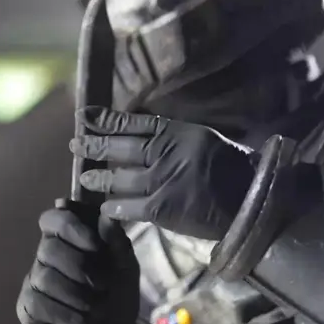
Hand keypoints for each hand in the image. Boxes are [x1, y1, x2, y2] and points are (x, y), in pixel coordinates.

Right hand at [16, 203, 139, 323]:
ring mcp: (34, 281)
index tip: (95, 245)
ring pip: (45, 277)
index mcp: (67, 238)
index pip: (53, 219)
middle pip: (48, 248)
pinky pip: (37, 303)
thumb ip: (116, 240)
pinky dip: (64, 313)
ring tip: (96, 307)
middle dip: (80, 268)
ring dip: (76, 295)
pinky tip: (81, 320)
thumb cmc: (117, 293)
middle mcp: (45, 255)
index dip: (71, 228)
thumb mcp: (125, 265)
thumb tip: (105, 217)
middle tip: (103, 285)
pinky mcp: (27, 307)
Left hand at [70, 107, 254, 240]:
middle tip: (74, 144)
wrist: (249, 199)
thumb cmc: (228, 167)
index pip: (132, 123)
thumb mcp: (199, 139)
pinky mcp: (162, 208)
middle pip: (120, 148)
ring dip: (98, 178)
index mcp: (175, 133)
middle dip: (94, 145)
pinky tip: (103, 207)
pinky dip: (114, 206)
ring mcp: (161, 181)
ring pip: (119, 178)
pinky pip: (129, 206)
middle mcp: (165, 153)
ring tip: (84, 178)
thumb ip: (169, 138)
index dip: (105, 120)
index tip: (83, 116)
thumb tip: (136, 134)